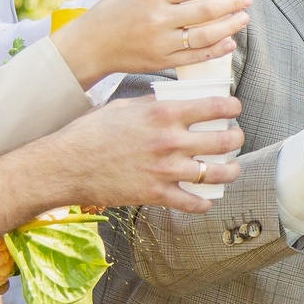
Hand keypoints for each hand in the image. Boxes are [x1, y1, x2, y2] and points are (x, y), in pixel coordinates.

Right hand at [50, 94, 244, 209]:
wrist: (67, 165)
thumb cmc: (90, 133)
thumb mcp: (124, 106)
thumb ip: (152, 104)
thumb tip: (170, 101)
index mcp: (163, 113)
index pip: (214, 107)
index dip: (232, 108)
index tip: (234, 109)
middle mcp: (170, 141)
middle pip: (224, 140)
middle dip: (237, 138)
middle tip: (235, 137)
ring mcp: (165, 170)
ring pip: (217, 173)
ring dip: (230, 170)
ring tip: (230, 167)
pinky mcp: (156, 194)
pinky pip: (193, 203)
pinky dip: (204, 202)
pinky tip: (205, 198)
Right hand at [53, 0, 259, 84]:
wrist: (88, 45)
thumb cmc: (111, 13)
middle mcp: (158, 18)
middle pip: (206, 9)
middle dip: (232, 3)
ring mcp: (161, 42)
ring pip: (206, 35)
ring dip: (229, 26)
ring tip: (243, 18)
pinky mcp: (162, 61)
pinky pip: (196, 56)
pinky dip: (216, 50)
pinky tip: (229, 42)